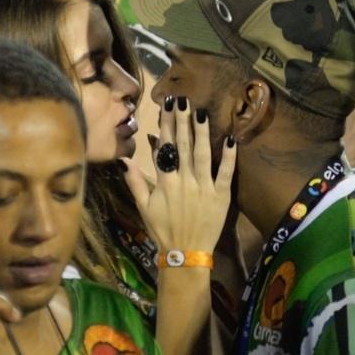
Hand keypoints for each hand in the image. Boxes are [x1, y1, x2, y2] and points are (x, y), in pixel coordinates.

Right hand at [122, 96, 236, 255]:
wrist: (185, 255)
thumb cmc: (163, 231)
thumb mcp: (143, 208)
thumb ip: (135, 182)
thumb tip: (124, 159)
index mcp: (165, 182)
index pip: (166, 147)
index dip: (167, 125)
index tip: (167, 105)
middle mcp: (185, 181)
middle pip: (184, 145)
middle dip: (183, 121)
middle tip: (184, 100)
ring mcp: (204, 187)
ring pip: (203, 154)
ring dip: (202, 132)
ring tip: (202, 111)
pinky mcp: (221, 196)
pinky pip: (226, 172)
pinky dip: (229, 156)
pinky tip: (231, 138)